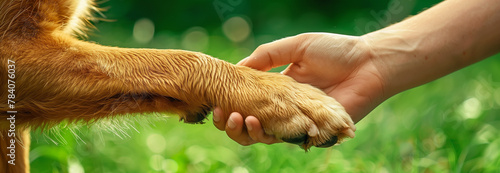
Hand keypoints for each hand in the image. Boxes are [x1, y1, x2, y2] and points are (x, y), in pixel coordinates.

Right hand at [214, 33, 386, 145]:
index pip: (247, 100)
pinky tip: (257, 123)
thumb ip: (268, 56)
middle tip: (224, 114)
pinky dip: (265, 135)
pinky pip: (283, 140)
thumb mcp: (296, 47)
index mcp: (279, 88)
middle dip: (231, 122)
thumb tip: (237, 67)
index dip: (230, 101)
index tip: (218, 97)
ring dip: (244, 131)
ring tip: (238, 118)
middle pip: (249, 122)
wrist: (369, 64)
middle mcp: (284, 108)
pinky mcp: (311, 133)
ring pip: (261, 136)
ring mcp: (296, 122)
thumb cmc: (336, 51)